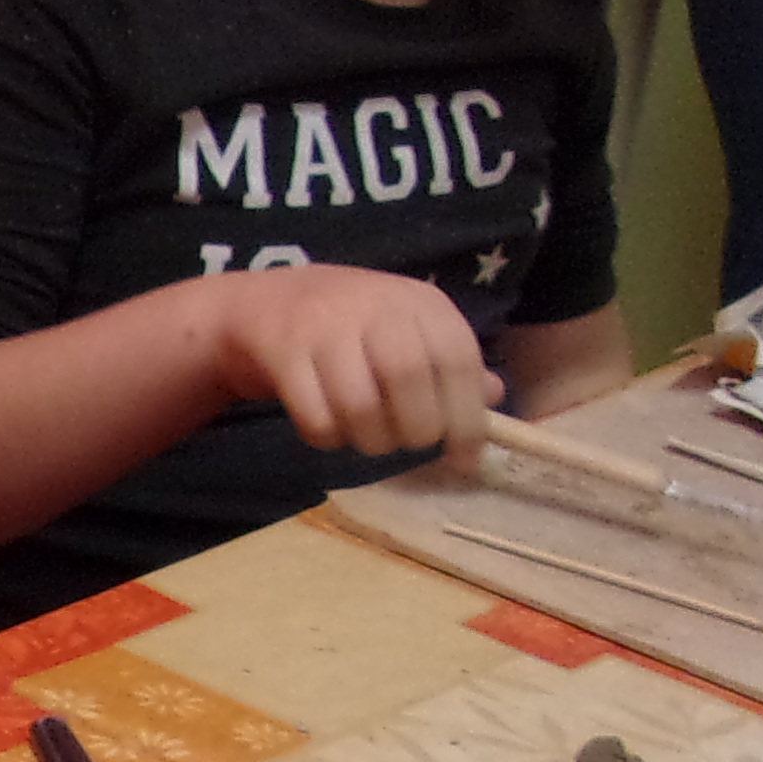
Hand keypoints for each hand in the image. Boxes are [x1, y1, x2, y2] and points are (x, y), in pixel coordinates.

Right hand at [204, 264, 502, 472]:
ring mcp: (325, 326)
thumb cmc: (355, 326)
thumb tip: (494, 397)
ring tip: (370, 439)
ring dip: (371, 440)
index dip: (467, 419)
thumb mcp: (410, 332)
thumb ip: (450, 363)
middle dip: (416, 429)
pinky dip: (328, 438)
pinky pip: (315, 415)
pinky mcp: (284, 352)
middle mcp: (375, 305)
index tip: (465, 460)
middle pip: (409, 378)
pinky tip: (330, 431)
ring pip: (359, 404)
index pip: (458, 360)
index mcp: (418, 301)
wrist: (268, 304)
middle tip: (408, 442)